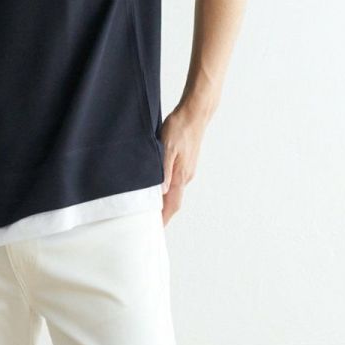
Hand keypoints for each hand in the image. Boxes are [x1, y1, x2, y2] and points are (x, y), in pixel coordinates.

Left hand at [159, 100, 207, 224]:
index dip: (164, 220)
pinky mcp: (185, 163)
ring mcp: (187, 170)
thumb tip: (161, 192)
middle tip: (149, 225)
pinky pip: (175, 183)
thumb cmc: (180, 127)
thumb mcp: (167, 148)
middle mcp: (186, 176)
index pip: (172, 205)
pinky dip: (166, 191)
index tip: (155, 231)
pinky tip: (157, 189)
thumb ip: (164, 171)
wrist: (195, 113)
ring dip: (163, 203)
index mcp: (181, 176)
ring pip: (174, 192)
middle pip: (173, 202)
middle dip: (162, 215)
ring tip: (150, 210)